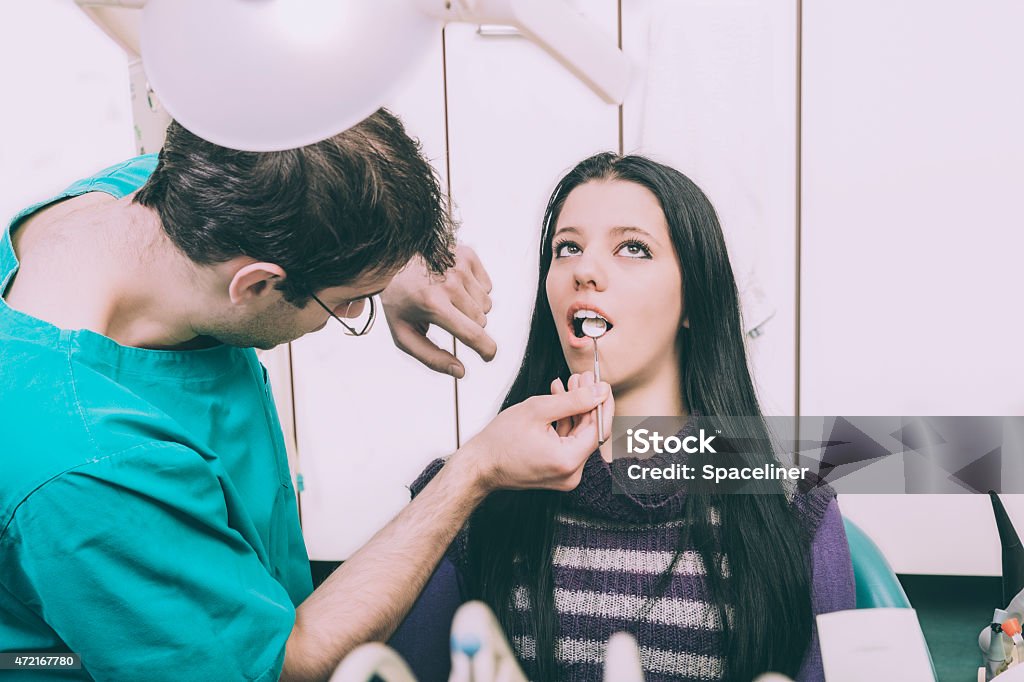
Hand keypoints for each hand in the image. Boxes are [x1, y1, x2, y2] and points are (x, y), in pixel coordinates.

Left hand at [379, 245, 495, 377]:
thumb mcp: (405, 334)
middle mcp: (449, 283)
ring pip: (486, 305)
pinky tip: (455, 285)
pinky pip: (486, 286)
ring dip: (472, 308)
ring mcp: (460, 266)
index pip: (472, 333)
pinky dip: (475, 290)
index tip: (488, 356)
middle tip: (447, 317)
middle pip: (481, 321)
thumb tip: (460, 371)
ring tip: (449, 300)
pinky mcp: (467, 255)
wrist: (393, 261)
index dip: (486, 350)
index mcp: (433, 304)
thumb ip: (431, 357)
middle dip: (469, 325)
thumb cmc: (399, 299)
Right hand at [457, 376, 613, 493]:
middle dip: (586, 402)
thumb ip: (574, 400)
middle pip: (590, 432)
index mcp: (568, 461)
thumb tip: (600, 391)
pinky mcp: (557, 472)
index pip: (599, 429)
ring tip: (567, 384)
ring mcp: (564, 475)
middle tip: (581, 378)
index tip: (601, 384)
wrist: (479, 465)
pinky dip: (565, 423)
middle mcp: (571, 474)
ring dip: (574, 410)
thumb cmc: (499, 442)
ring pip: (578, 435)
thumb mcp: (537, 410)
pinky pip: (568, 444)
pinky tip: (558, 402)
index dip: (602, 403)